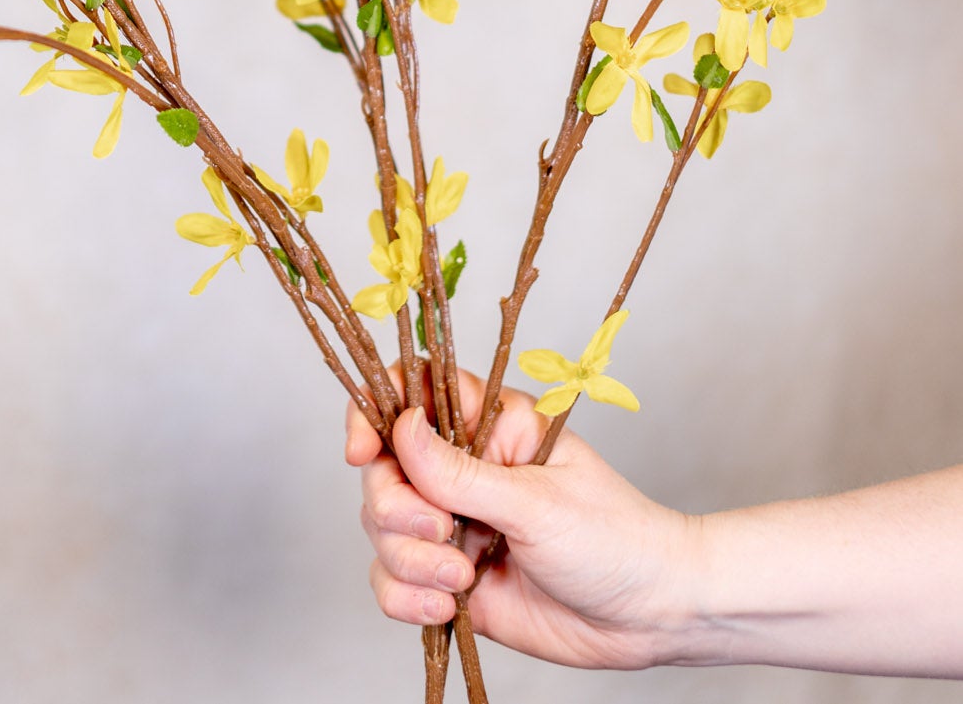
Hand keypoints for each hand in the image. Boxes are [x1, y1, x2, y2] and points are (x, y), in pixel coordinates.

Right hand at [345, 369, 702, 669]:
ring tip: (460, 578)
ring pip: (382, 530)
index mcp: (489, 426)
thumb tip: (400, 428)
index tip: (362, 452)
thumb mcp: (536, 501)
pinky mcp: (449, 581)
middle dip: (396, 507)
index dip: (373, 415)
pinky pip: (393, 583)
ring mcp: (453, 527)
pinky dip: (406, 599)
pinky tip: (444, 608)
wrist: (648, 616)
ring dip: (408, 559)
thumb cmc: (613, 537)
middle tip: (442, 531)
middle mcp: (463, 471)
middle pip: (382, 471)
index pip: (410, 394)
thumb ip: (460, 473)